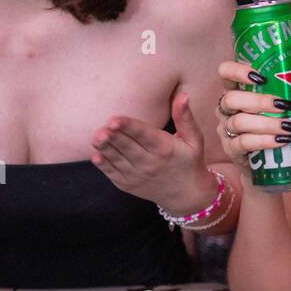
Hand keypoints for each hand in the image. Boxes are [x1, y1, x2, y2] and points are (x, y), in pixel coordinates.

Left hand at [91, 91, 211, 213]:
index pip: (144, 135)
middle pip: (128, 147)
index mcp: (166, 149)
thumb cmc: (190, 162)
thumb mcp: (194, 139)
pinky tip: (96, 155)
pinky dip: (104, 165)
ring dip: (105, 148)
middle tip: (103, 127)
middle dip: (114, 137)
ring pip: (118, 160)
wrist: (186, 195)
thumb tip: (183, 95)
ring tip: (96, 137)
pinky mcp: (127, 185)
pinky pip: (113, 173)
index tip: (115, 119)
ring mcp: (137, 176)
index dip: (129, 127)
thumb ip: (185, 117)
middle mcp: (150, 163)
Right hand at [215, 59, 290, 181]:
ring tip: (289, 127)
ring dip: (266, 123)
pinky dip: (265, 140)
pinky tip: (282, 139)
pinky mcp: (231, 150)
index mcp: (236, 90)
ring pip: (238, 122)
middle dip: (259, 101)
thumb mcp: (283, 104)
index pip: (225, 72)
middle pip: (231, 99)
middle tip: (285, 105)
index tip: (260, 77)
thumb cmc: (274, 124)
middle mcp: (226, 108)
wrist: (268, 162)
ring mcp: (226, 129)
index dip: (237, 71)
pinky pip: (243, 143)